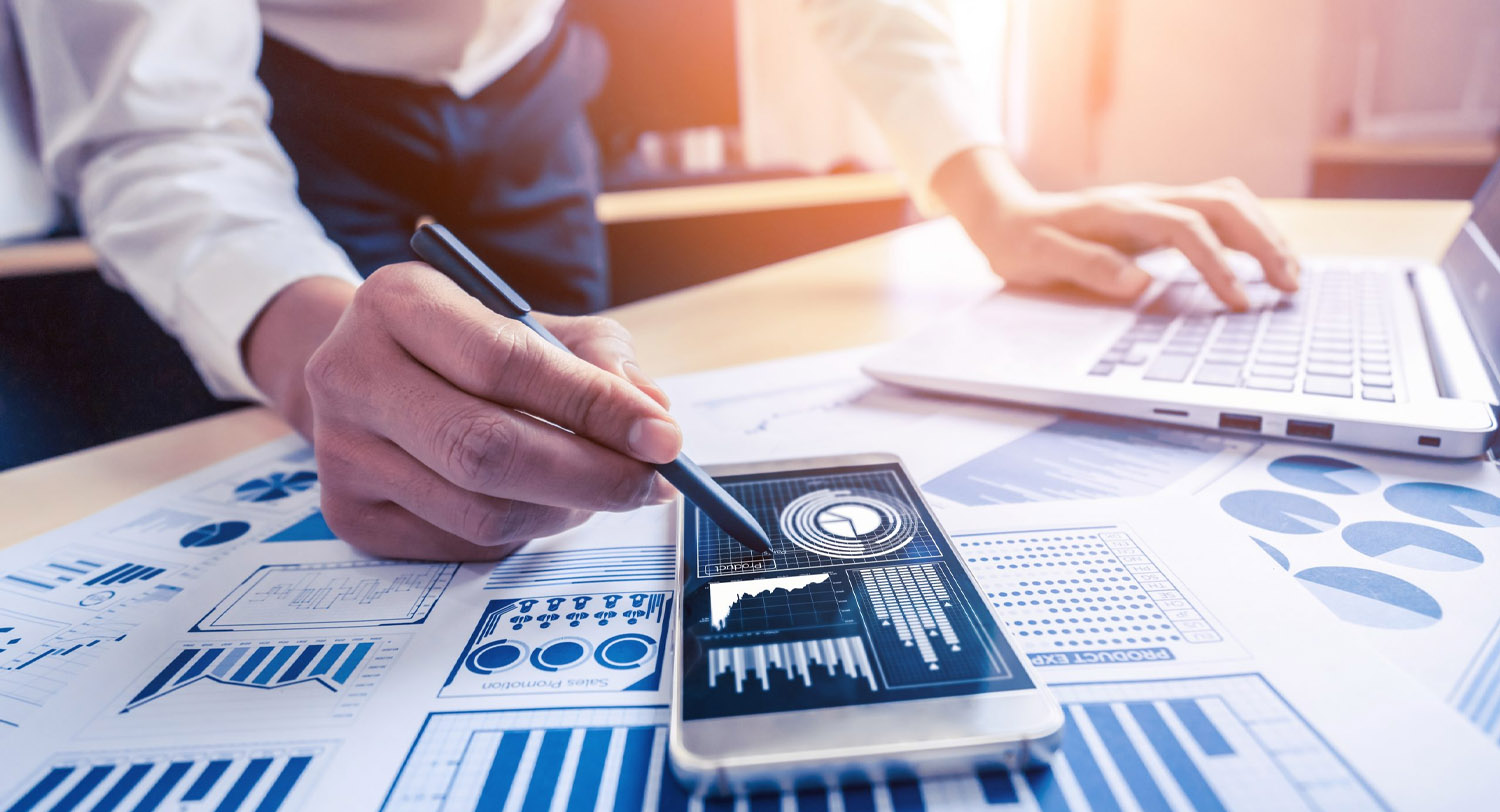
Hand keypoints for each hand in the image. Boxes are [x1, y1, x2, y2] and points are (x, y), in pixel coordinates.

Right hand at [244, 264, 677, 560]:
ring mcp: (340, 451)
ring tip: (599, 489)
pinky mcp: (350, 515)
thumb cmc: (468, 345)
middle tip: (652, 484)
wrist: (369, 374)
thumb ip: (599, 359)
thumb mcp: (534, 323)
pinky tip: (538, 504)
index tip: (663, 437)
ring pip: (480, 511)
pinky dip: (522, 534)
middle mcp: (350, 372)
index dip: (593, 406)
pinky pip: (463, 546)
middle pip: (485, 447)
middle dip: (590, 475)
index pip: (505, 361)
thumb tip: (653, 416)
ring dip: (563, 511)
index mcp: (398, 301)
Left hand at [933, 147, 1298, 310]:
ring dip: (1264, 233)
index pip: (1186, 228)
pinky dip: (1248, 231)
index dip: (1216, 264)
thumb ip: (1087, 267)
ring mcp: (1156, 202)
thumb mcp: (1041, 259)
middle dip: (1263, 243)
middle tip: (1290, 287)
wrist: (1005, 217)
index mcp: (1120, 212)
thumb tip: (1140, 283)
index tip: (1238, 302)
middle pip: (1222, 204)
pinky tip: (1262, 260)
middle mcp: (1146, 199)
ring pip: (1227, 201)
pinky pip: (1217, 211)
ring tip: (1290, 276)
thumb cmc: (1021, 243)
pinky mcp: (1161, 213)